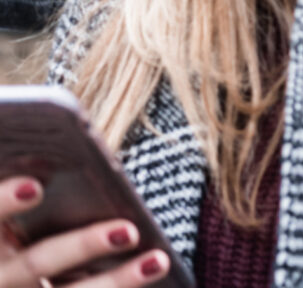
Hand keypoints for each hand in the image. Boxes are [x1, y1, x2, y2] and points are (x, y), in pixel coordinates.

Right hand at [0, 176, 169, 286]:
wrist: (9, 272)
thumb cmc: (13, 225)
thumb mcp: (9, 207)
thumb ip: (21, 191)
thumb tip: (52, 156)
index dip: (4, 202)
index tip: (35, 187)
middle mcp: (1, 274)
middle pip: (39, 263)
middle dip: (83, 246)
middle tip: (128, 231)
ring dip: (117, 280)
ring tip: (158, 261)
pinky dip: (117, 285)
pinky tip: (153, 271)